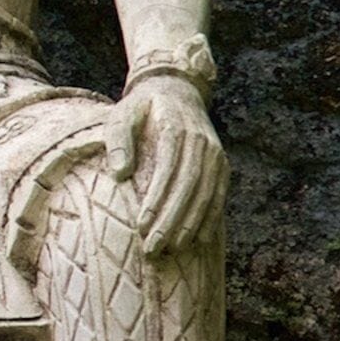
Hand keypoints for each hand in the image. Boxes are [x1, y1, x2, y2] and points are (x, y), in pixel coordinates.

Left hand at [112, 77, 224, 255]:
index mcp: (176, 129)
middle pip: (189, 188)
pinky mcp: (221, 165)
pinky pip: (218, 195)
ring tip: (172, 250)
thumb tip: (120, 174)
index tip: (141, 226)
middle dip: (172, 221)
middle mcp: (202, 142)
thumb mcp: (122, 113)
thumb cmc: (141, 107)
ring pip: (206, 195)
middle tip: (153, 249)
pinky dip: (210, 219)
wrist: (176, 90)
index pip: (169, 170)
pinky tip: (199, 241)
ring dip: (190, 225)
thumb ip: (118, 140)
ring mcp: (216, 154)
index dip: (157, 200)